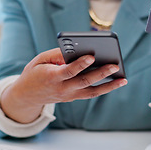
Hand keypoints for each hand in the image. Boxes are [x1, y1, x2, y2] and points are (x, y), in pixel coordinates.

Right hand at [0, 48, 127, 122]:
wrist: (27, 96)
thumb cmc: (35, 73)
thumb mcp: (40, 59)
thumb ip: (57, 54)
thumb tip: (77, 51)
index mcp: (52, 77)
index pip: (69, 71)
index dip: (80, 64)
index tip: (91, 56)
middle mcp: (62, 89)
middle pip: (84, 82)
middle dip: (101, 73)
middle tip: (114, 65)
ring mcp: (69, 96)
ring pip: (92, 92)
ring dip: (109, 86)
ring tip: (123, 79)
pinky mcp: (73, 98)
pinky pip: (91, 93)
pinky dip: (104, 88)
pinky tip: (116, 81)